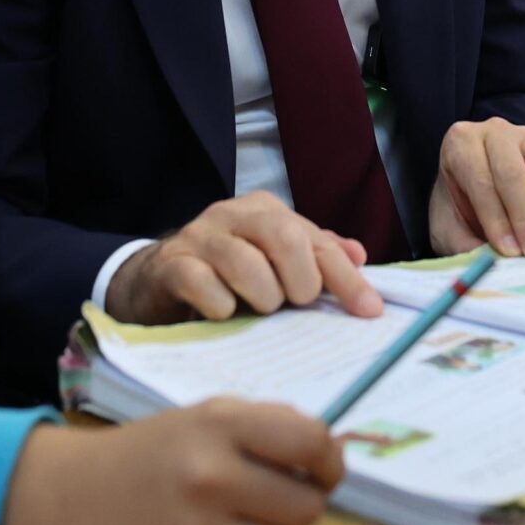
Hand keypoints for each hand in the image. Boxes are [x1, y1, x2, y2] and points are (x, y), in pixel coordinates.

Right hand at [0, 402, 342, 524]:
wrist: (72, 496)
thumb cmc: (153, 453)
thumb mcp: (205, 418)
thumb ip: (268, 429)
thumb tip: (332, 458)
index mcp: (219, 425)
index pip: (311, 443)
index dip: (329, 462)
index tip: (320, 471)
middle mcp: (208, 476)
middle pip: (306, 509)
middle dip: (296, 509)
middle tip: (267, 504)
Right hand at [105, 193, 383, 324]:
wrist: (155, 278)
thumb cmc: (224, 272)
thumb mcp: (271, 261)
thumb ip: (313, 255)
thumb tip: (359, 256)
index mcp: (264, 210)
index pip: (315, 241)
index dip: (346, 278)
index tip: (369, 311)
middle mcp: (232, 215)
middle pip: (283, 236)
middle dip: (301, 280)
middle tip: (297, 304)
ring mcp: (199, 238)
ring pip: (244, 262)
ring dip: (262, 296)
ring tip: (260, 310)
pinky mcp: (171, 266)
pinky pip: (202, 284)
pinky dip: (221, 307)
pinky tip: (224, 315)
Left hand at [428, 118, 524, 259]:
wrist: (480, 186)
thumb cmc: (461, 205)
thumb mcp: (448, 225)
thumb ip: (463, 244)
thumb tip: (484, 265)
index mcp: (461, 143)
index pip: (480, 181)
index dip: (495, 219)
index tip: (509, 252)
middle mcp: (496, 133)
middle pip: (515, 173)